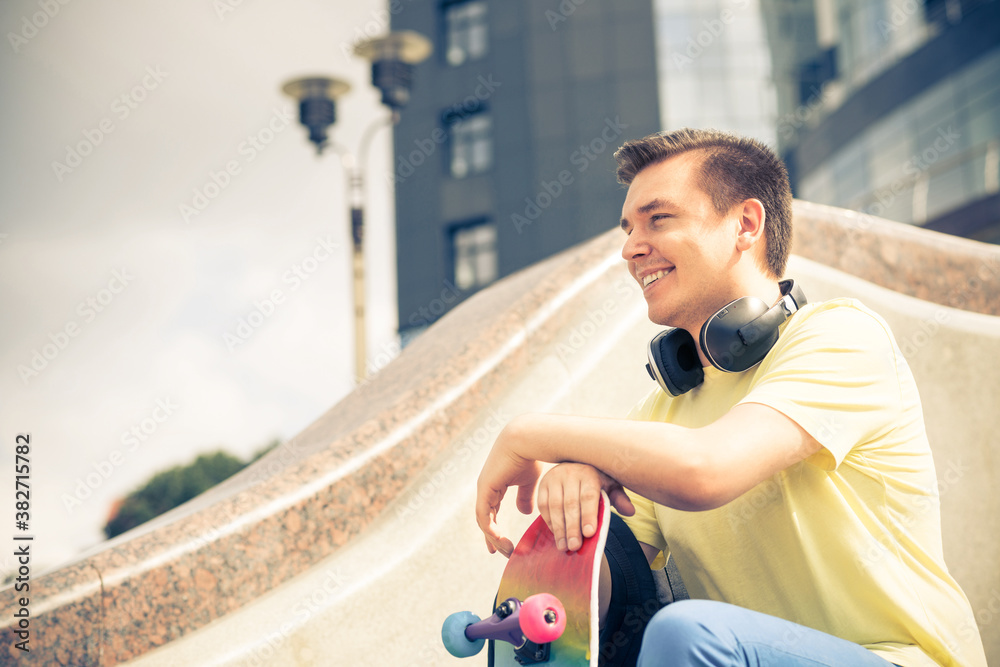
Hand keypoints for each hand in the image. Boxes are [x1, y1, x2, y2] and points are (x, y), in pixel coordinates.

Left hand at [475, 422, 543, 556]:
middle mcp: (486, 488)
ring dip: (493, 537)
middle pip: (485, 519)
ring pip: (483, 520)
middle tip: (498, 552)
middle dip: (491, 537)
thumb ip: (525, 497)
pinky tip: (500, 540)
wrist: (526, 440)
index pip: (492, 511)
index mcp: (495, 485)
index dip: (496, 528)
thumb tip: (525, 513)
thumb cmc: (530, 456)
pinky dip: (490, 530)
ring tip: (505, 550)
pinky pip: (484, 516)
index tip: (503, 544)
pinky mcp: (485, 489)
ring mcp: (484, 488)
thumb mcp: (529, 481)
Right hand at [537, 463, 633, 551]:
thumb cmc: (595, 478)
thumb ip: (619, 498)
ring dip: (559, 528)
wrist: (573, 461)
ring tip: (563, 546)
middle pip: (570, 504)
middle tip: (575, 547)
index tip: (590, 534)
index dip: (589, 515)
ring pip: (555, 506)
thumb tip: (630, 512)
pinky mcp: (542, 484)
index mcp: (589, 472)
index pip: (589, 496)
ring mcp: (554, 478)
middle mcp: (570, 473)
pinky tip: (556, 534)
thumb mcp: (610, 484)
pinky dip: (549, 521)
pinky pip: (543, 505)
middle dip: (572, 527)